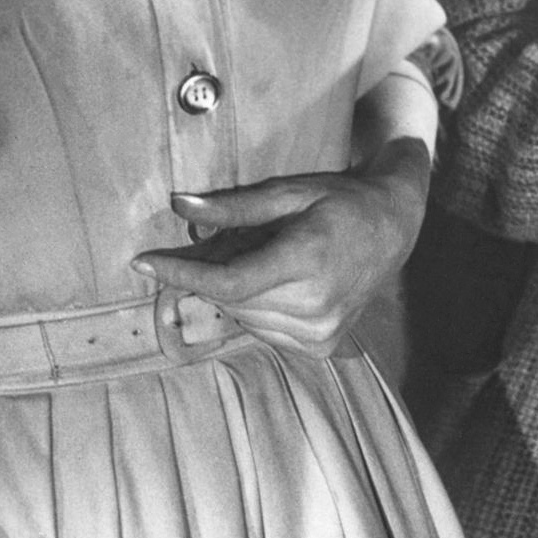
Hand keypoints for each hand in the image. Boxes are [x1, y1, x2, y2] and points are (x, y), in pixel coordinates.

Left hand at [132, 139, 430, 349]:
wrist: (394, 228)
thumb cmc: (340, 202)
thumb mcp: (289, 191)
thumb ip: (234, 207)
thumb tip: (178, 207)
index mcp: (307, 260)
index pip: (228, 282)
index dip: (180, 274)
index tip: (143, 263)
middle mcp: (316, 303)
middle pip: (231, 300)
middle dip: (209, 274)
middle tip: (214, 246)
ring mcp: (322, 331)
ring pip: (244, 318)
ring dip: (234, 293)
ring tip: (259, 260)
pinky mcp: (323, 346)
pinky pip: (265, 331)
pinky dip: (256, 310)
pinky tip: (276, 285)